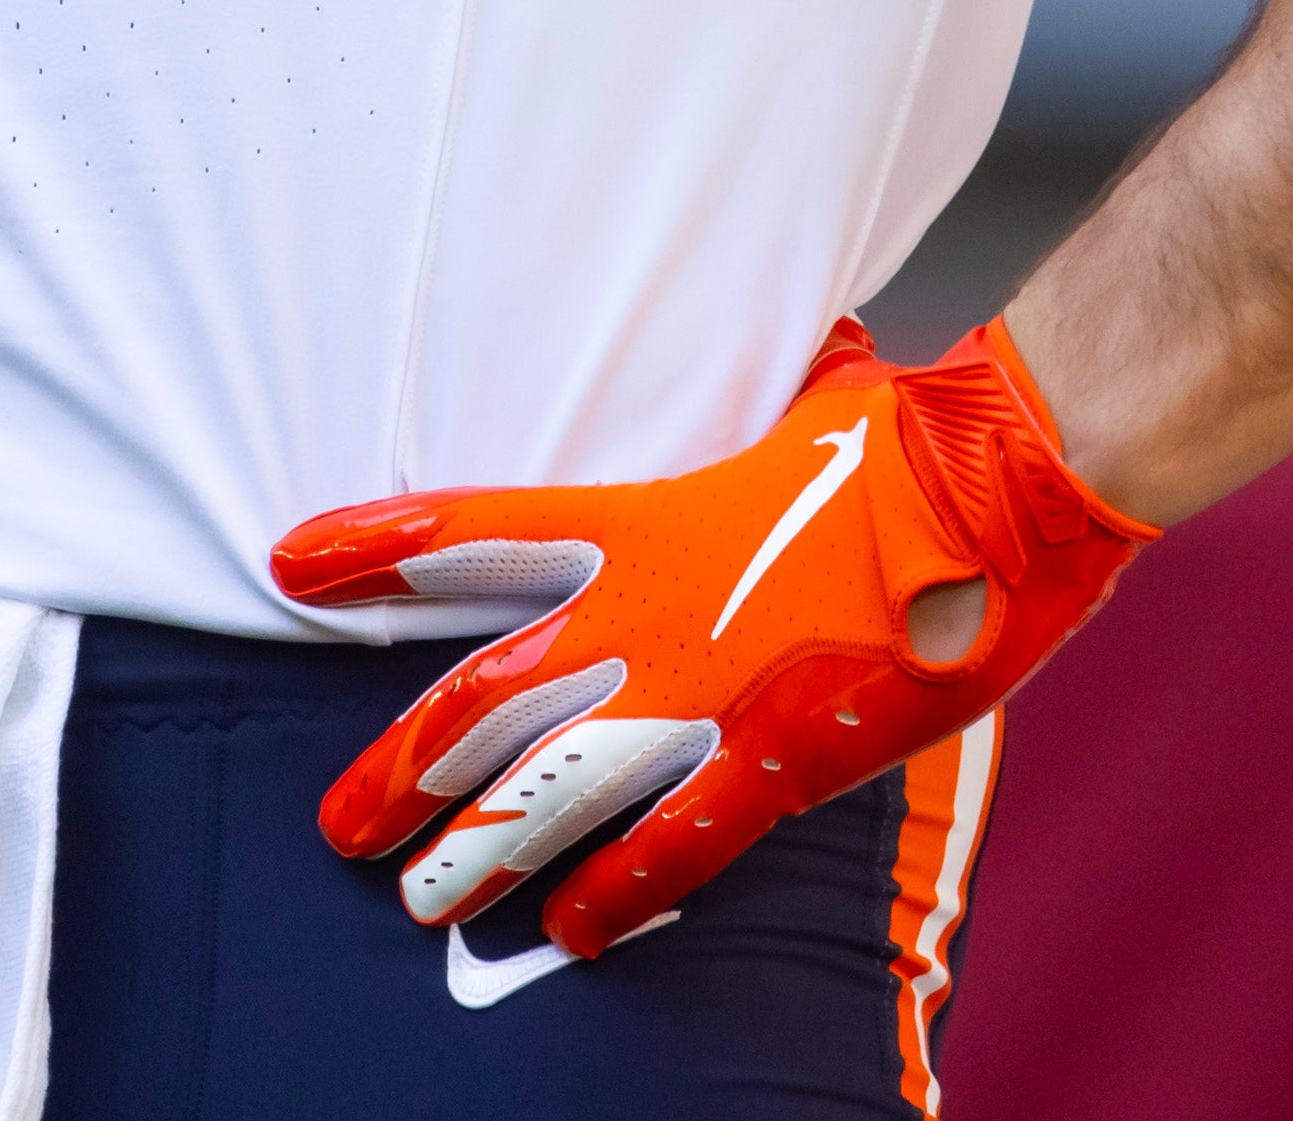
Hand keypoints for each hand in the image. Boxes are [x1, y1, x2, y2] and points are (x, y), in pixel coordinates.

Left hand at [269, 318, 1151, 959]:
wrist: (1001, 485)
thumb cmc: (909, 435)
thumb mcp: (808, 404)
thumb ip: (767, 405)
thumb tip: (811, 360)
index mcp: (642, 520)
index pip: (470, 531)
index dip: (375, 550)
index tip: (292, 563)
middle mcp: (650, 615)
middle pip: (484, 699)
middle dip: (402, 769)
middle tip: (341, 825)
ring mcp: (710, 693)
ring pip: (556, 789)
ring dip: (481, 849)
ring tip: (421, 900)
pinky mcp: (783, 757)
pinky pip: (682, 843)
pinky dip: (626, 890)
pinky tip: (579, 932)